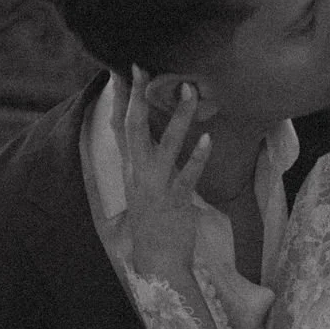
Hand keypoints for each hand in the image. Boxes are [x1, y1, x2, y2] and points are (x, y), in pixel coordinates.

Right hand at [112, 66, 211, 278]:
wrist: (157, 261)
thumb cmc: (153, 222)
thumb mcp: (142, 186)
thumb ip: (145, 159)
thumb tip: (150, 135)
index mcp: (130, 167)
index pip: (121, 125)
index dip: (121, 97)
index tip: (122, 69)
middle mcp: (138, 173)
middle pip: (135, 127)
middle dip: (138, 96)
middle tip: (143, 67)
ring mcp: (156, 186)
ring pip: (166, 145)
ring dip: (178, 117)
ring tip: (190, 91)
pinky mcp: (175, 201)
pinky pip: (187, 176)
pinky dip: (197, 157)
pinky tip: (208, 139)